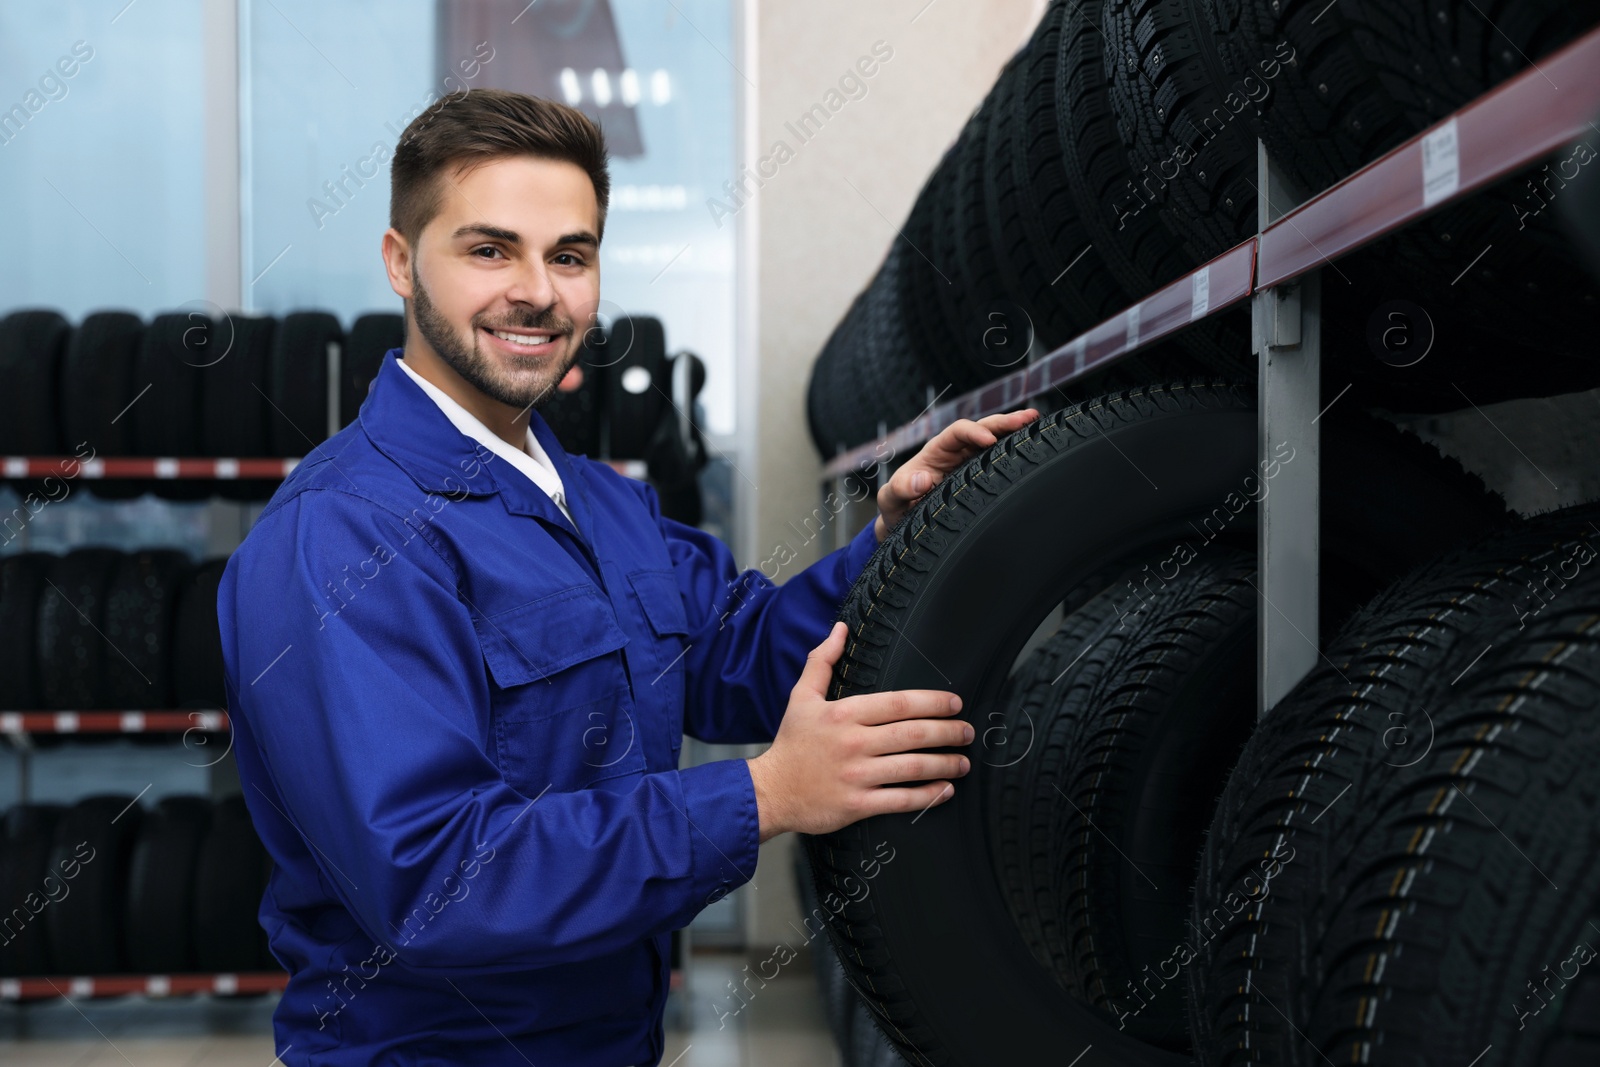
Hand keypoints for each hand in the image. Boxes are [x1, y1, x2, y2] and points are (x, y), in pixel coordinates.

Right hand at [747, 622, 971, 841]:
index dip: (932, 702)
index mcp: (844, 714)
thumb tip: (840, 629)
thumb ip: (822, 661)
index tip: (954, 703)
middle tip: (967, 731)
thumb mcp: (801, 696)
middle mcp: (854, 743)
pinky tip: (945, 790)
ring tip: (963, 761)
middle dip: (948, 732)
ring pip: (913, 767)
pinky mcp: (857, 805)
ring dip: (945, 764)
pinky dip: (928, 795)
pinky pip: (901, 800)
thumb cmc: (791, 743)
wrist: (770, 791)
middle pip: (913, 734)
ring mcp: (857, 775)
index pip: (899, 704)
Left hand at [873, 409, 1039, 540]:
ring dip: (1015, 433)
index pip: (957, 432)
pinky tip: (1032, 448)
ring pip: (995, 443)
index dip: (973, 433)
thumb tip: (921, 480)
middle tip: (1028, 419)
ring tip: (1037, 424)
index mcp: (936, 451)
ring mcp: (969, 466)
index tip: (988, 441)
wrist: (903, 524)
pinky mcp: (979, 480)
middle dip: (1004, 423)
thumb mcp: (889, 500)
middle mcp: (955, 454)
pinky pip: (998, 463)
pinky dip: (1014, 454)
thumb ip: (900, 489)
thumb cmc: (895, 507)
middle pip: (983, 429)